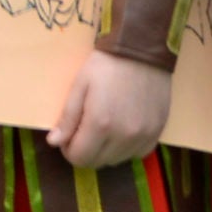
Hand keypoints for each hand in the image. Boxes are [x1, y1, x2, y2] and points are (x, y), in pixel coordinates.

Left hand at [47, 51, 172, 170]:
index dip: (69, 150)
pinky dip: (127, 147)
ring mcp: (143, 136)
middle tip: (85, 129)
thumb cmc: (107, 64)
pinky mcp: (157, 132)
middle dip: (86, 150)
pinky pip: (137, 153)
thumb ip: (67, 117)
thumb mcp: (80, 85)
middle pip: (98, 162)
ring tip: (105, 126)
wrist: (142, 49)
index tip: (69, 135)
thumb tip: (54, 142)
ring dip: (106, 150)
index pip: (79, 158)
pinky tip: (123, 129)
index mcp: (100, 124)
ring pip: (117, 160)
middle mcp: (124, 136)